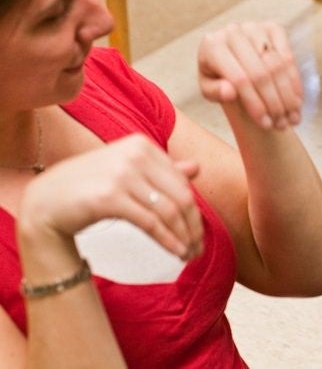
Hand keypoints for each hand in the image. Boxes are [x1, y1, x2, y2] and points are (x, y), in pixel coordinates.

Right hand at [18, 135, 203, 260]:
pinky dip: (168, 240)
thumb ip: (161, 170)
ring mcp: (121, 174)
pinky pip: (150, 222)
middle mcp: (134, 154)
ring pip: (169, 210)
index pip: (181, 182)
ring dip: (184, 237)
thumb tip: (196, 167)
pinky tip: (176, 252)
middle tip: (198, 249)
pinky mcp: (109, 197)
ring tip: (188, 255)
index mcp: (142, 145)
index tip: (198, 233)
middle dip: (194, 226)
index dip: (194, 210)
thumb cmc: (88, 187)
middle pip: (180, 196)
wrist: (44, 201)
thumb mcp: (126, 172)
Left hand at [197, 22, 303, 129]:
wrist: (231, 58)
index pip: (239, 79)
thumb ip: (215, 92)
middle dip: (274, 103)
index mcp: (212, 45)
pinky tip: (297, 101)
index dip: (256, 104)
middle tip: (282, 124)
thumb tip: (229, 91)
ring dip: (288, 95)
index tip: (266, 125)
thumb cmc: (218, 79)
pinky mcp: (272, 27)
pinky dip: (294, 81)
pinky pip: (288, 56)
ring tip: (292, 118)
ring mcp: (254, 27)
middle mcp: (233, 31)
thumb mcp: (209, 90)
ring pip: (277, 65)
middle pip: (261, 73)